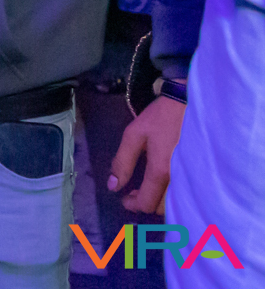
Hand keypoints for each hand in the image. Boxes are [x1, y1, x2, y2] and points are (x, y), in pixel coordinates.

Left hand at [109, 88, 185, 213]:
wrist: (189, 105)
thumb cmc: (160, 119)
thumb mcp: (133, 135)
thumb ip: (122, 162)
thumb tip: (113, 186)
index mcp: (161, 171)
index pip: (146, 203)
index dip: (132, 204)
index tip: (124, 197)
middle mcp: (179, 181)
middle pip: (161, 208)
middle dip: (145, 202)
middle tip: (134, 190)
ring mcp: (193, 179)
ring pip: (175, 203)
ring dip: (159, 200)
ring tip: (147, 186)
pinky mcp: (200, 174)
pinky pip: (186, 194)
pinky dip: (172, 194)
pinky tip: (164, 182)